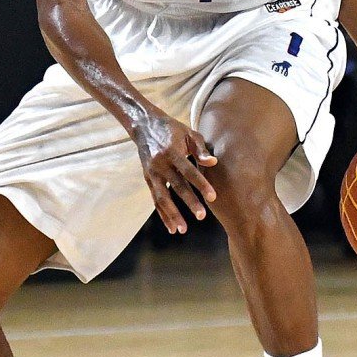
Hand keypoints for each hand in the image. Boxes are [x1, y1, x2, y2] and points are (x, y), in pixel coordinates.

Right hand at [130, 109, 217, 233]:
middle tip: (201, 216)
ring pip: (162, 197)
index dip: (201, 184)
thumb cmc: (172, 130)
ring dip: (172, 214)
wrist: (144, 126)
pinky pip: (155, 200)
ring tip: (183, 230)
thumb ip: (201, 149)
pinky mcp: (148, 180)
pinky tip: (172, 228)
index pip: (188, 171)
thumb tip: (213, 163)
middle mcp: (160, 164)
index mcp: (172, 152)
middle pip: (176, 186)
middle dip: (188, 202)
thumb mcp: (188, 134)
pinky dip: (163, 215)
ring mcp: (152, 173)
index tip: (212, 197)